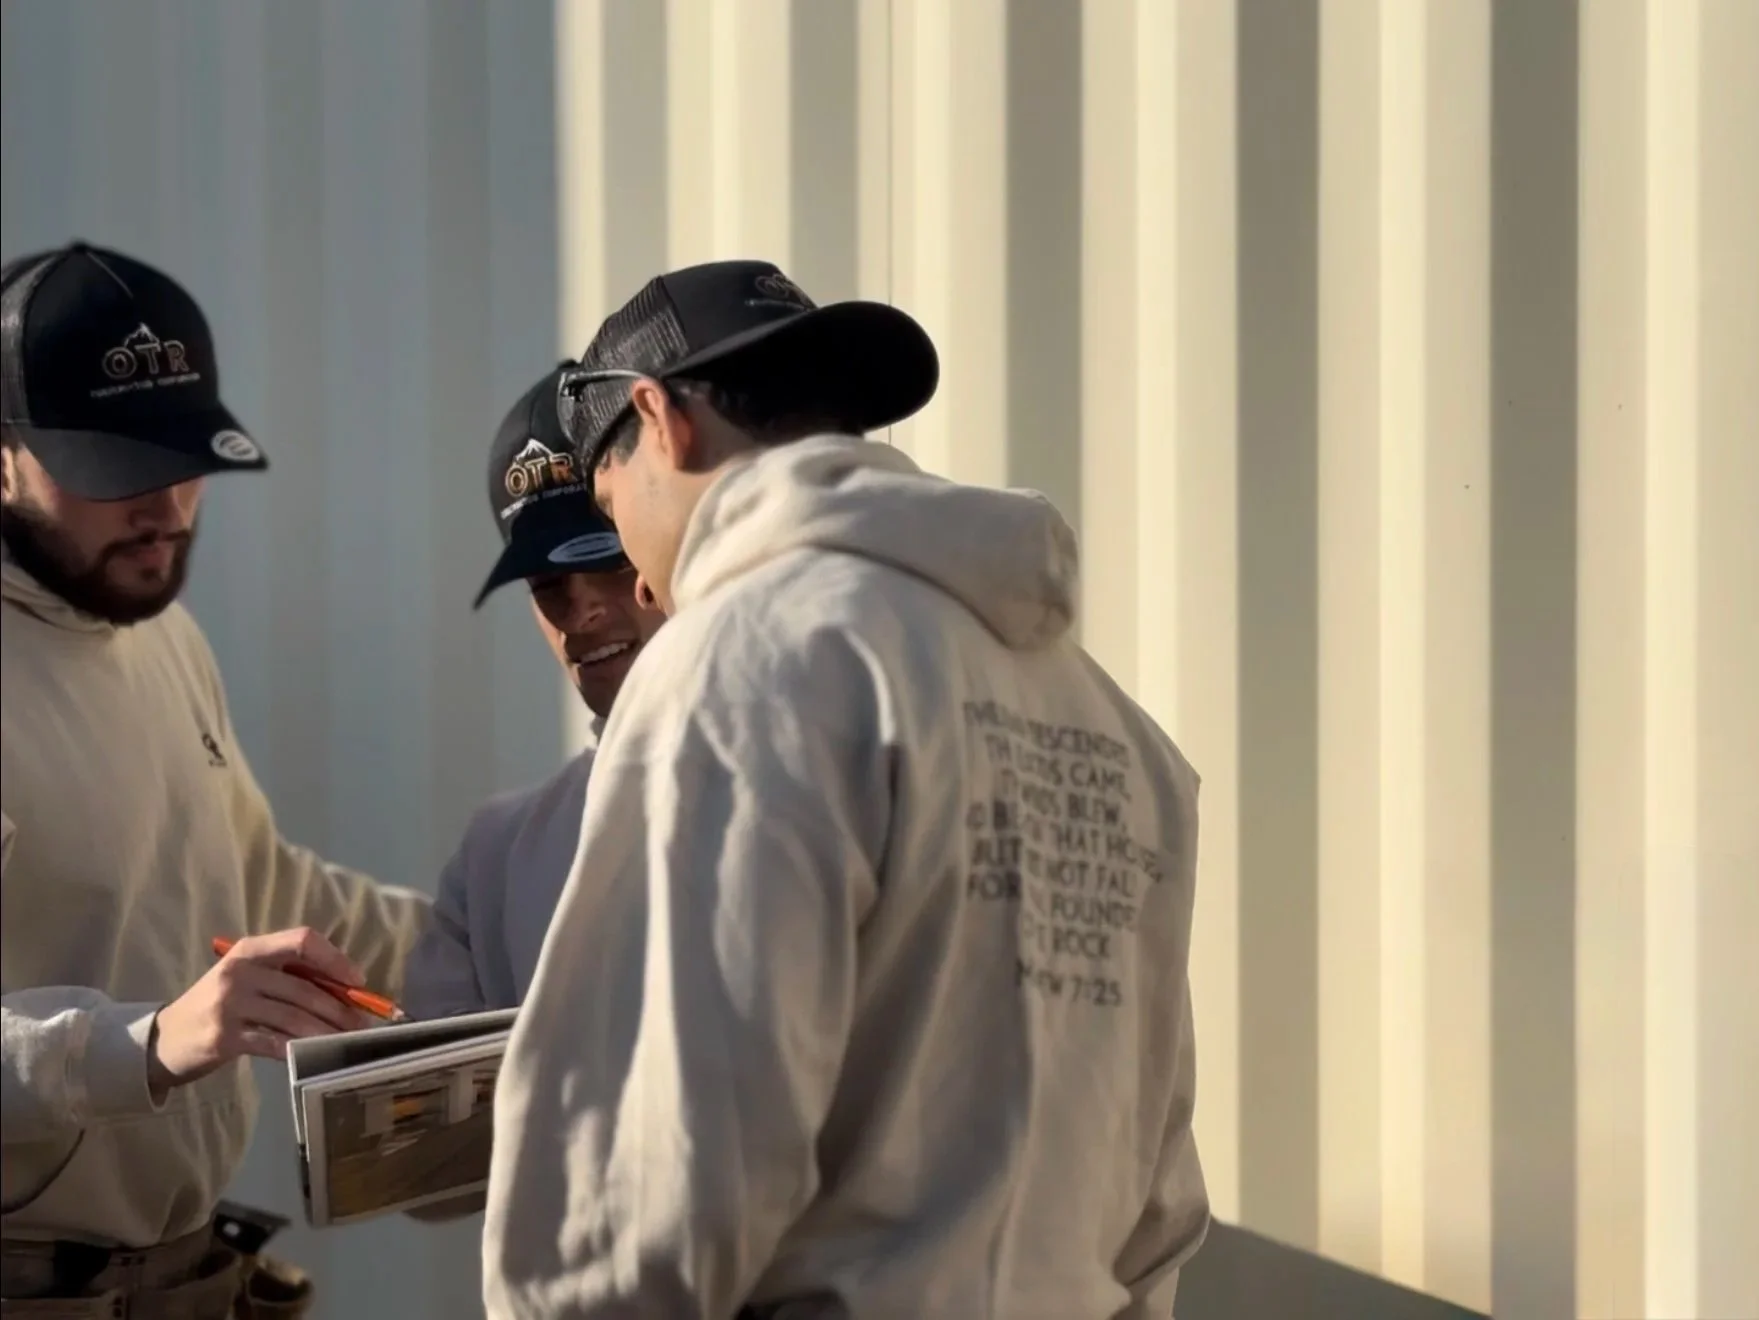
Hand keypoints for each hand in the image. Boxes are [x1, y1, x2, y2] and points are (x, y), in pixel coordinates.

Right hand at [148, 927, 373, 1100]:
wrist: (163, 1040)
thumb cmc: (215, 1007)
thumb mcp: (244, 979)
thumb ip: (284, 977)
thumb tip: (343, 989)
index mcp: (248, 949)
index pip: (301, 940)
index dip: (334, 959)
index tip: (357, 981)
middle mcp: (240, 971)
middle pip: (303, 987)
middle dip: (339, 1008)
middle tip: (363, 1023)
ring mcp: (230, 1004)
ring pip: (294, 1017)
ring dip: (327, 1031)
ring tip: (348, 1041)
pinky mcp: (225, 1037)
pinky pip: (275, 1042)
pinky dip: (300, 1048)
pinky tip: (316, 1055)